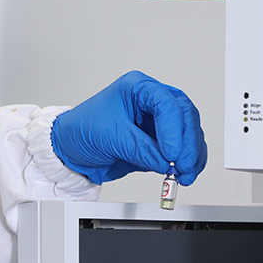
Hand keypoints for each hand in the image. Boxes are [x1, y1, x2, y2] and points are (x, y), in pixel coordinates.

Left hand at [51, 71, 207, 184]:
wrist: (71, 149)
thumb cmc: (82, 130)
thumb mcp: (111, 137)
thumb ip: (141, 149)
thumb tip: (166, 162)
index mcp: (138, 88)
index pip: (166, 103)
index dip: (173, 129)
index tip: (171, 153)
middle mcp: (151, 102)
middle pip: (184, 115)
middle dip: (187, 142)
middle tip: (183, 164)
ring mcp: (157, 122)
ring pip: (188, 132)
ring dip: (191, 154)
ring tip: (185, 173)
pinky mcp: (159, 141)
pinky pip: (182, 148)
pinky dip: (188, 161)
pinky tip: (186, 173)